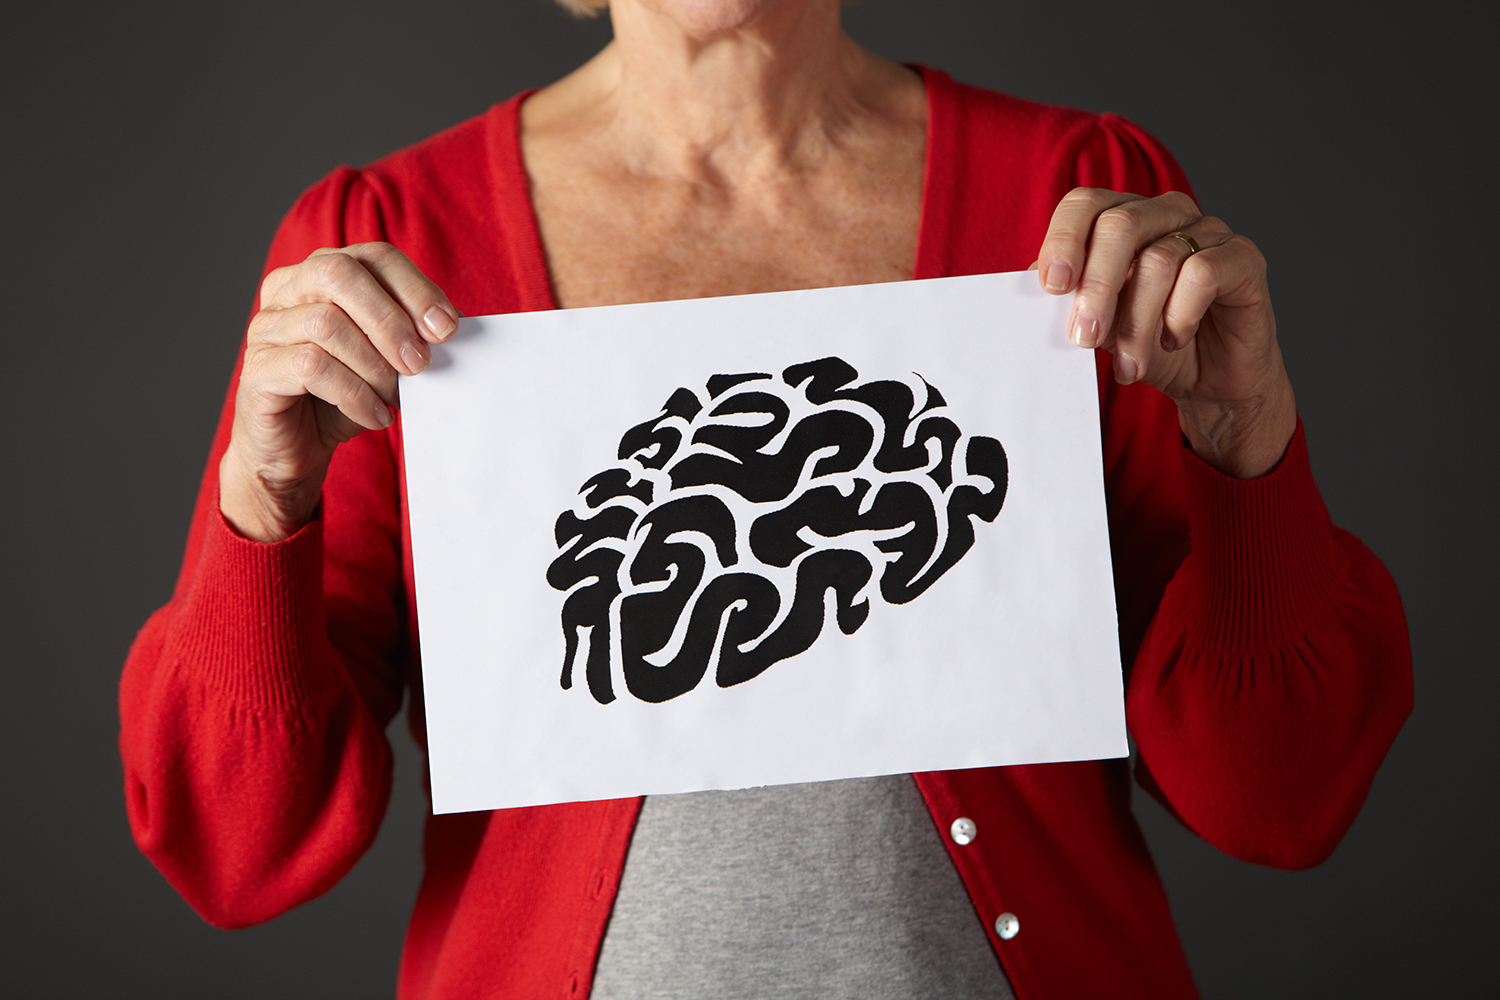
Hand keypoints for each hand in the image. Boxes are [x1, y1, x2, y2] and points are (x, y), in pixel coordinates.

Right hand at [219, 243, 458, 541]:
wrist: (298, 449)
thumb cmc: (346, 397)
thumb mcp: (389, 360)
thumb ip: (415, 335)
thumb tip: (456, 325)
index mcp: (323, 273)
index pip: (374, 257)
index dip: (414, 288)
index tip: (447, 329)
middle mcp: (287, 289)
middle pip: (340, 274)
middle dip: (391, 320)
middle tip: (420, 364)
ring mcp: (266, 326)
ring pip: (325, 323)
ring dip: (373, 366)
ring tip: (394, 398)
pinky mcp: (257, 368)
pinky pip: (309, 366)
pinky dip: (353, 394)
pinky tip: (374, 416)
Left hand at [1036, 189, 1296, 478]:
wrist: (1211, 381)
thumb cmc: (1152, 346)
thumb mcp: (1102, 326)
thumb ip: (1072, 301)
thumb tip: (1033, 286)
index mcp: (1123, 218)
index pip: (1085, 205)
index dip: (1064, 240)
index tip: (1053, 287)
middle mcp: (1165, 213)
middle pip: (1120, 225)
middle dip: (1096, 287)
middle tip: (1084, 337)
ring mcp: (1208, 229)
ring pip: (1158, 259)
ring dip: (1137, 323)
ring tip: (1131, 366)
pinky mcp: (1243, 257)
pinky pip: (1202, 274)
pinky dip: (1179, 315)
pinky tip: (1174, 341)